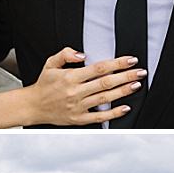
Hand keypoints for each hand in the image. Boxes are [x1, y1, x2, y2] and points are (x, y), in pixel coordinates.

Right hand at [29, 48, 146, 124]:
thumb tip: (81, 53)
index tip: (130, 60)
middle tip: (140, 72)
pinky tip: (125, 107)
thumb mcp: (50, 64)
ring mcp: (78, 106)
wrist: (33, 106)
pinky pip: (100, 117)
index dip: (117, 63)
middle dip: (126, 76)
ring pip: (105, 98)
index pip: (98, 68)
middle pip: (105, 83)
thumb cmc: (44, 84)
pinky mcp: (79, 118)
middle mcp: (75, 92)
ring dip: (123, 91)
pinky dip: (113, 113)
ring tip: (135, 85)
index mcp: (70, 77)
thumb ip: (64, 54)